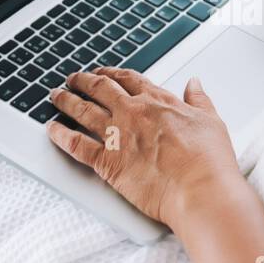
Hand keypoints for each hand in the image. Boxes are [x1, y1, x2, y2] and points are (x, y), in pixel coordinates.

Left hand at [45, 67, 242, 231]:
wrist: (199, 190)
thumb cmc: (209, 161)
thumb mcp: (211, 120)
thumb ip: (199, 99)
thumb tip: (193, 83)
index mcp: (158, 101)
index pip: (129, 79)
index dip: (112, 73)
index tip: (104, 73)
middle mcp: (133, 112)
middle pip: (99, 88)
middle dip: (83, 81)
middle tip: (73, 78)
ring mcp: (117, 135)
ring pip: (82, 110)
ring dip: (66, 100)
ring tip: (55, 96)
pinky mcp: (106, 161)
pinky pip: (75, 144)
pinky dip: (60, 135)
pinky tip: (52, 129)